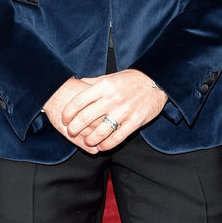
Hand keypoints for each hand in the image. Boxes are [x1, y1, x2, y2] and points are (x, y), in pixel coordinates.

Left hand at [44, 70, 167, 151]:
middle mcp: (112, 99)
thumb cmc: (131, 79)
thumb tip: (75, 83)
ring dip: (89, 139)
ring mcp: (124, 111)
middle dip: (74, 128)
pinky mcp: (135, 122)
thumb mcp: (110, 76)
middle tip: (71, 132)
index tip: (65, 119)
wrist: (156, 81)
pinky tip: (101, 146)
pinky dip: (106, 145)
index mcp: (104, 86)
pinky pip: (117, 138)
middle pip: (85, 118)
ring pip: (100, 131)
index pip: (79, 101)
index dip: (68, 113)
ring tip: (87, 140)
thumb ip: (92, 82)